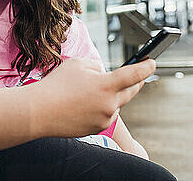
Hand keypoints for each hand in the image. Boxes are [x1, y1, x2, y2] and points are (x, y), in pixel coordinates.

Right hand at [29, 58, 154, 136]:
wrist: (39, 111)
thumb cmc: (57, 84)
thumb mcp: (78, 63)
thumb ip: (96, 66)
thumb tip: (103, 74)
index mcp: (106, 85)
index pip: (134, 75)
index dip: (146, 67)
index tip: (153, 63)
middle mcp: (109, 104)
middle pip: (131, 92)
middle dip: (136, 83)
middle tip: (138, 77)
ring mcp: (104, 119)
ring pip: (115, 104)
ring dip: (111, 96)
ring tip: (90, 90)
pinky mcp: (96, 129)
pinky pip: (104, 115)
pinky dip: (99, 107)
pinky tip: (83, 103)